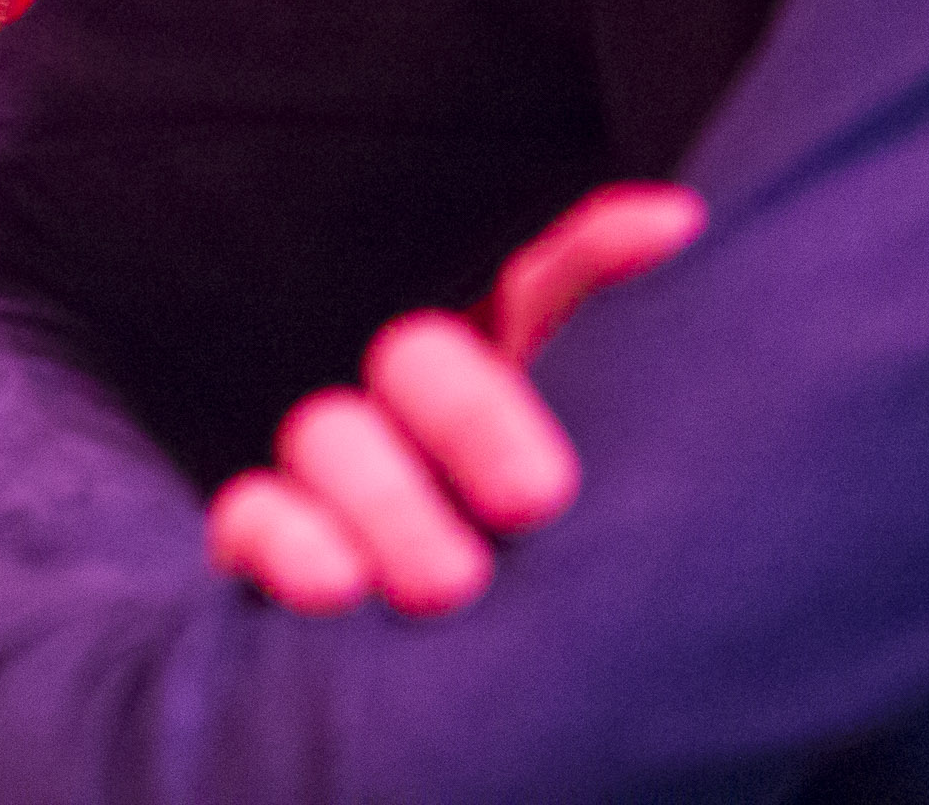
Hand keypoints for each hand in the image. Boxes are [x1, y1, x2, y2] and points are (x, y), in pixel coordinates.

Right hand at [207, 182, 704, 615]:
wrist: (472, 711)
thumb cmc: (571, 565)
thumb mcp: (616, 464)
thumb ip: (623, 342)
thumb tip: (677, 219)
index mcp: (518, 380)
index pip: (542, 286)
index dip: (592, 259)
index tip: (670, 241)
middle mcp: (420, 411)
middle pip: (420, 358)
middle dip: (474, 420)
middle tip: (535, 501)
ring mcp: (337, 473)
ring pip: (330, 435)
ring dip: (387, 504)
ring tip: (448, 586)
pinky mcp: (270, 541)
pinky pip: (251, 515)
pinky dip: (284, 540)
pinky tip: (334, 586)